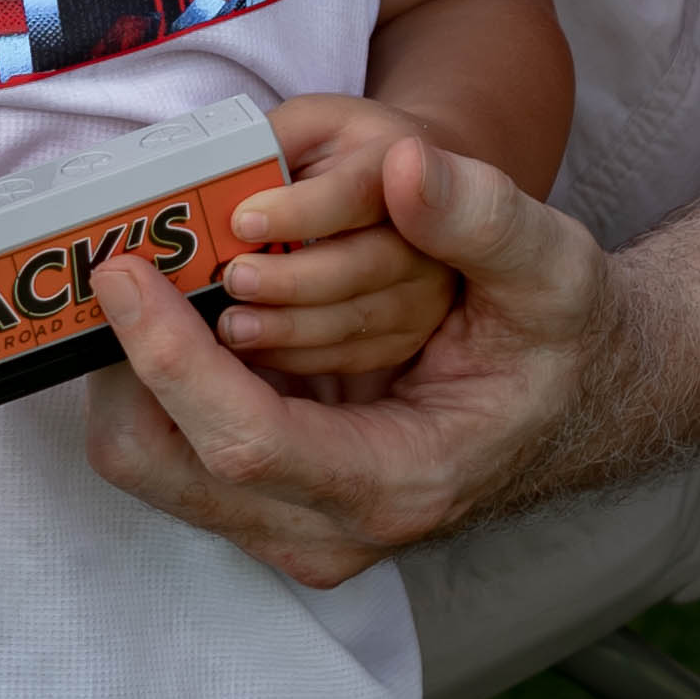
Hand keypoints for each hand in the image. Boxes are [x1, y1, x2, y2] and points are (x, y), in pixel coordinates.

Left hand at [88, 137, 621, 587]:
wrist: (576, 402)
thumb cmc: (562, 339)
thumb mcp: (552, 264)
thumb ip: (482, 215)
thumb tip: (401, 165)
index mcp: (399, 482)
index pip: (242, 439)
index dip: (170, 356)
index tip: (123, 273)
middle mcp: (331, 532)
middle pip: (167, 465)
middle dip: (125, 362)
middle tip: (123, 265)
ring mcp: (294, 530)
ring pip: (154, 465)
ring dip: (135, 370)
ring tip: (150, 282)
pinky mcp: (270, 509)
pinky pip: (174, 453)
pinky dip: (160, 382)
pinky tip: (186, 314)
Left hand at [211, 93, 460, 392]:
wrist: (416, 188)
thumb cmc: (346, 153)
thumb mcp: (312, 123)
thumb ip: (273, 139)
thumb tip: (215, 174)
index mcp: (397, 161)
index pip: (356, 192)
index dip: (300, 210)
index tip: (243, 221)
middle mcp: (427, 232)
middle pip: (364, 265)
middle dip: (292, 280)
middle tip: (234, 280)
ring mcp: (424, 291)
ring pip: (357, 320)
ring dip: (289, 328)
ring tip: (231, 326)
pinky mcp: (406, 335)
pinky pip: (352, 357)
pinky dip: (298, 358)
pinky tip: (252, 351)